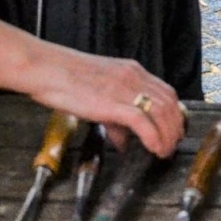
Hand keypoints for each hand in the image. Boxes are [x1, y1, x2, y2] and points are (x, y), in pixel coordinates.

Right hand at [27, 50, 184, 157]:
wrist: (45, 68)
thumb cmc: (64, 78)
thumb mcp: (97, 93)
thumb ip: (115, 117)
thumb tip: (123, 140)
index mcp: (130, 71)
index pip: (166, 91)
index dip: (174, 114)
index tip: (173, 130)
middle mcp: (133, 77)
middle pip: (169, 103)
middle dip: (175, 128)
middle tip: (172, 146)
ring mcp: (124, 88)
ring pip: (162, 112)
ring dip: (168, 135)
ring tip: (163, 152)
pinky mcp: (112, 102)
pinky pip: (143, 121)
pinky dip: (154, 137)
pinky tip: (154, 149)